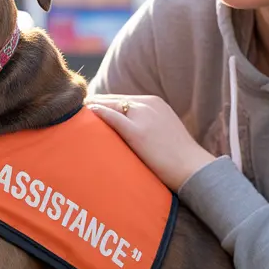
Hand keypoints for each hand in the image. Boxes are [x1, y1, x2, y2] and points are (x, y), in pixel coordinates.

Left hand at [86, 94, 218, 191]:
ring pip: (110, 106)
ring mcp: (143, 117)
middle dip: (95, 104)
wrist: (194, 169)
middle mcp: (148, 104)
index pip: (122, 99)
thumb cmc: (180, 158)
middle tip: (75, 111)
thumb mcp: (164, 133)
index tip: (88, 110)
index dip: (104, 104)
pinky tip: (87, 114)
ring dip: (93, 109)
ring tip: (75, 115)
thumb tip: (133, 136)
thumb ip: (148, 127)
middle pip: (114, 100)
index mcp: (155, 104)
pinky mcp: (138, 132)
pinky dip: (98, 113)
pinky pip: (112, 118)